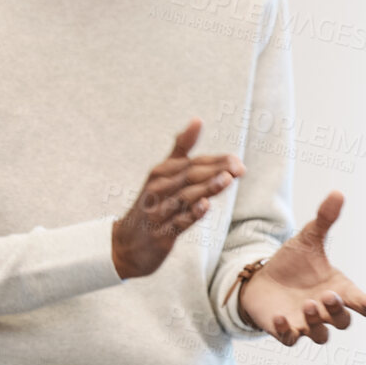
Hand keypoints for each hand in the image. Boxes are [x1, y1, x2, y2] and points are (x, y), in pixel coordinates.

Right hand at [111, 119, 244, 279]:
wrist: (126, 244)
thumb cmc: (152, 205)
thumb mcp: (163, 175)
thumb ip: (181, 149)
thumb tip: (198, 119)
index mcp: (161, 173)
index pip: (192, 163)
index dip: (215, 161)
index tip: (236, 160)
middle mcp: (158, 190)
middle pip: (189, 177)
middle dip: (215, 171)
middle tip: (239, 168)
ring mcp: (158, 213)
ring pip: (184, 198)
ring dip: (206, 188)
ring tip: (226, 179)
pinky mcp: (161, 235)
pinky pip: (177, 223)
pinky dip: (191, 214)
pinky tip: (205, 206)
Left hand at [239, 190, 365, 344]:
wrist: (261, 277)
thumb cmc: (292, 262)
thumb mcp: (308, 239)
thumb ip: (325, 220)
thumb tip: (337, 192)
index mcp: (339, 290)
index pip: (363, 305)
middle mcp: (326, 311)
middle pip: (343, 321)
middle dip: (338, 311)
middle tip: (327, 295)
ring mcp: (306, 323)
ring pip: (321, 335)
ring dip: (317, 323)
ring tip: (308, 304)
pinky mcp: (285, 329)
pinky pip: (291, 339)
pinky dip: (288, 331)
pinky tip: (281, 317)